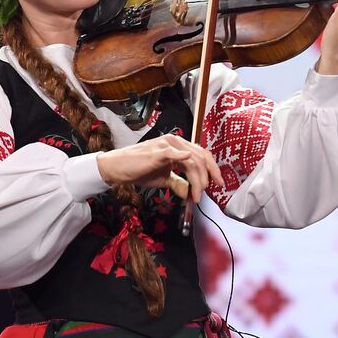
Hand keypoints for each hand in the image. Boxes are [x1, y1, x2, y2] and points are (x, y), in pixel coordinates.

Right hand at [96, 134, 223, 203]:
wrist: (118, 168)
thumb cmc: (139, 170)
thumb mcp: (163, 178)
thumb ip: (178, 183)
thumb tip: (190, 194)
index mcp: (179, 146)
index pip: (203, 155)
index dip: (213, 169)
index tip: (219, 184)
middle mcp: (176, 142)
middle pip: (202, 157)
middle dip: (209, 175)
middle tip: (210, 192)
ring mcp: (167, 145)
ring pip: (192, 160)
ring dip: (197, 180)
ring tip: (196, 195)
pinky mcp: (157, 151)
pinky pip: (174, 153)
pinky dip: (183, 156)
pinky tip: (188, 160)